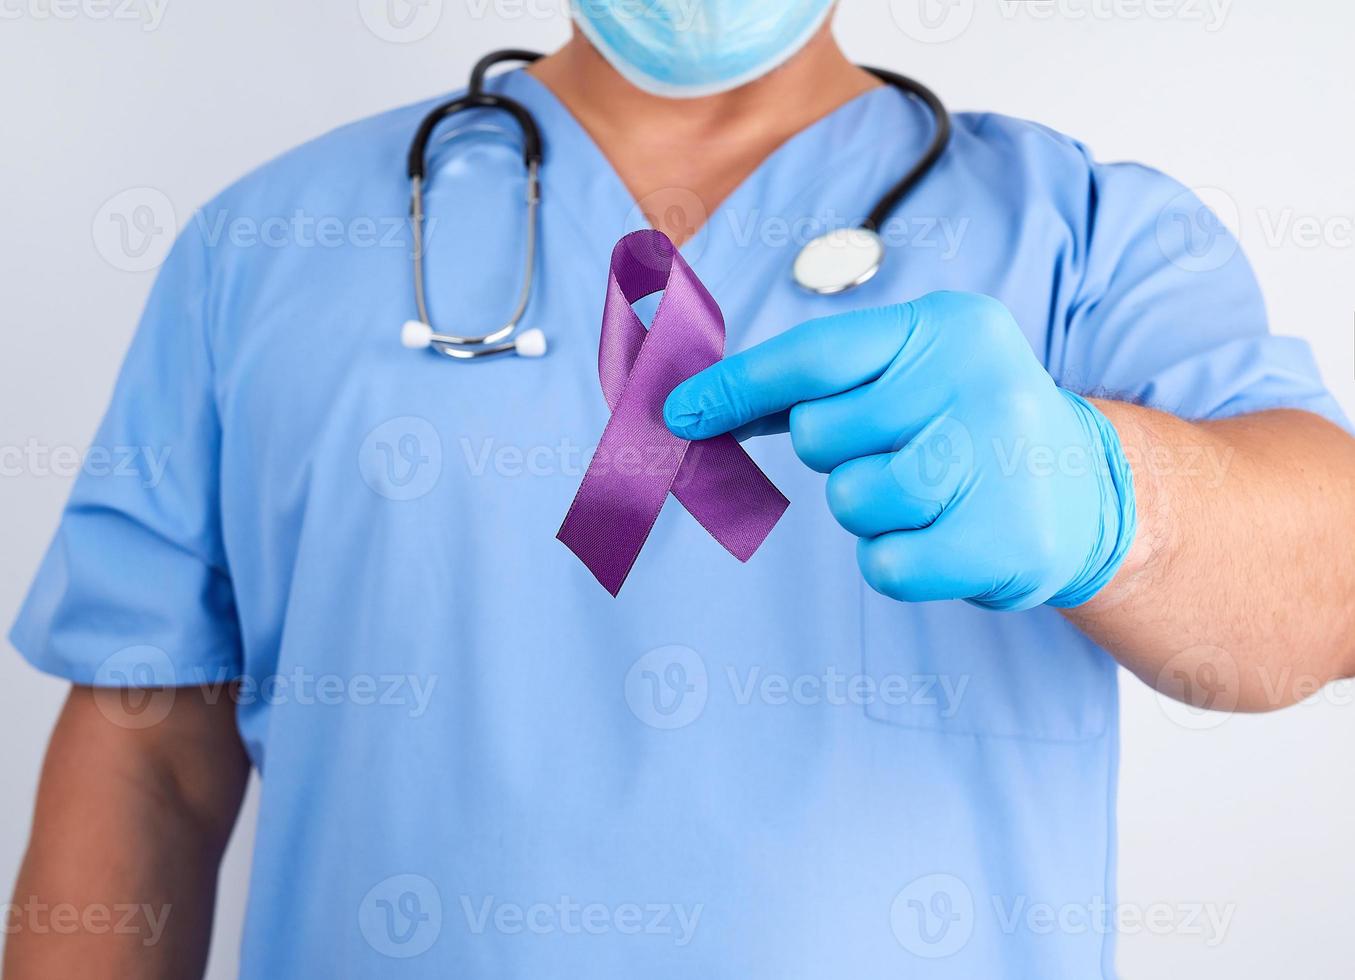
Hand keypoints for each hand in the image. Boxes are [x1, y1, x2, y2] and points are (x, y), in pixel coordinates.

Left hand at [664, 292, 1136, 610]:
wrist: (1083, 491)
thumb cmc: (965, 427)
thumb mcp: (910, 374)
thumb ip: (818, 385)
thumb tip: (699, 405)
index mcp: (948, 326)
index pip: (815, 356)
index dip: (736, 387)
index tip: (678, 412)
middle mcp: (979, 380)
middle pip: (822, 435)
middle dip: (838, 456)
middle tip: (899, 453)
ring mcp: (997, 460)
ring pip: (851, 501)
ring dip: (869, 511)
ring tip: (928, 496)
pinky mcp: (1005, 540)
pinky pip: (885, 564)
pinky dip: (898, 560)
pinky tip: (945, 537)